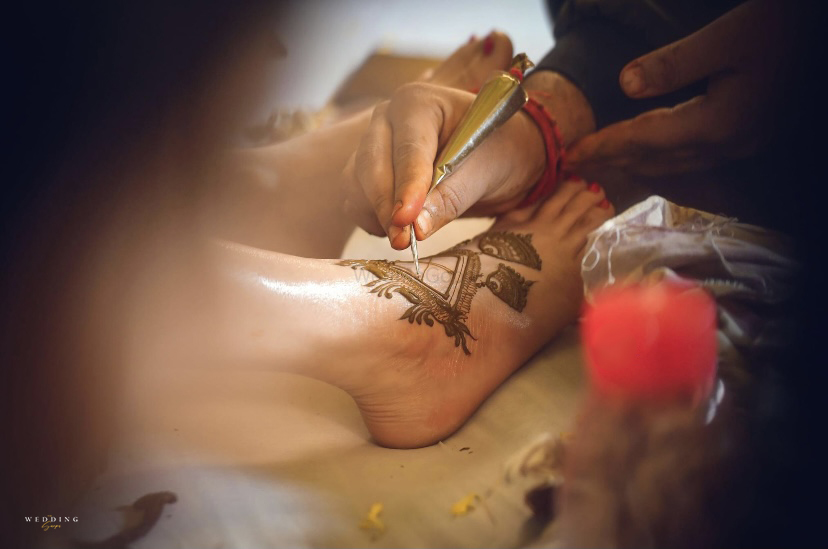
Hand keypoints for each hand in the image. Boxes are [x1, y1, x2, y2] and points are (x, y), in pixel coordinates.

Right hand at [342, 81, 545, 248]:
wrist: (494, 155)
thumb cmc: (496, 150)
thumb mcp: (486, 169)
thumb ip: (452, 196)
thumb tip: (415, 228)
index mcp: (418, 103)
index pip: (407, 149)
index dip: (406, 187)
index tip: (406, 220)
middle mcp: (386, 119)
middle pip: (371, 166)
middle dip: (386, 207)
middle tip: (404, 241)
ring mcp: (371, 145)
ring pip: (356, 185)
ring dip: (377, 215)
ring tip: (408, 236)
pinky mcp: (364, 173)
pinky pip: (356, 201)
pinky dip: (373, 219)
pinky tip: (400, 227)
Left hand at [566, 0, 794, 177]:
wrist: (820, 39)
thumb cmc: (780, 30)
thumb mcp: (726, 37)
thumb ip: (674, 63)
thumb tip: (626, 84)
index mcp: (718, 123)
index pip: (645, 139)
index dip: (606, 146)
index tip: (571, 153)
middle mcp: (726, 144)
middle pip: (655, 160)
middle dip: (611, 161)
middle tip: (573, 166)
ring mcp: (739, 145)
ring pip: (672, 164)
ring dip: (632, 165)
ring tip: (600, 164)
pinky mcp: (745, 138)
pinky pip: (691, 159)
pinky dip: (659, 161)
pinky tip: (645, 159)